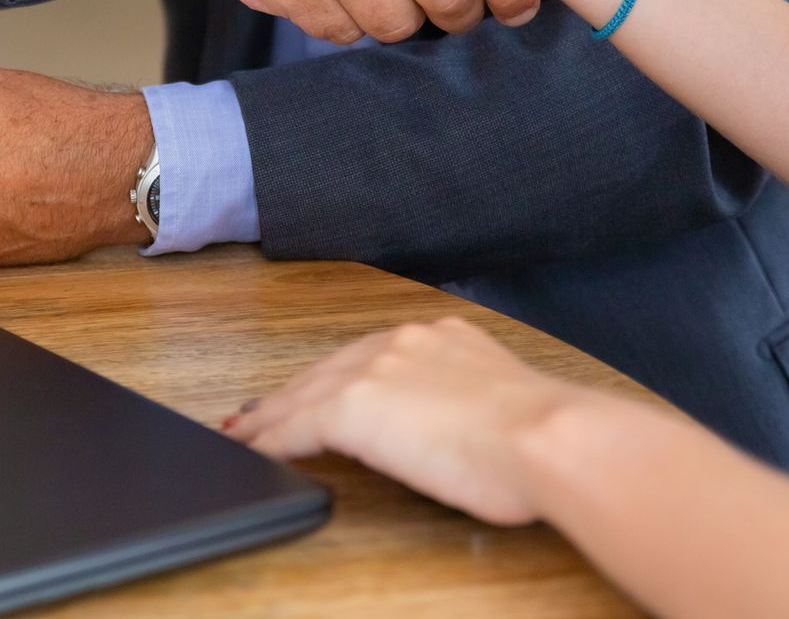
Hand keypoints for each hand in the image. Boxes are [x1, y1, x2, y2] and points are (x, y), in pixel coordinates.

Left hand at [223, 317, 594, 525]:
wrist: (545, 439)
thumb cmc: (544, 438)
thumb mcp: (503, 401)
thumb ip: (468, 400)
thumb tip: (458, 424)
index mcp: (442, 337)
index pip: (370, 357)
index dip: (336, 378)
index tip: (318, 392)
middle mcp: (405, 341)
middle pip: (328, 368)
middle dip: (292, 392)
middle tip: (259, 411)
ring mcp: (376, 369)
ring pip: (303, 392)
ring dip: (269, 415)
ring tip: (243, 432)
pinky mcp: (352, 406)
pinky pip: (294, 426)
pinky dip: (270, 440)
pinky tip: (255, 451)